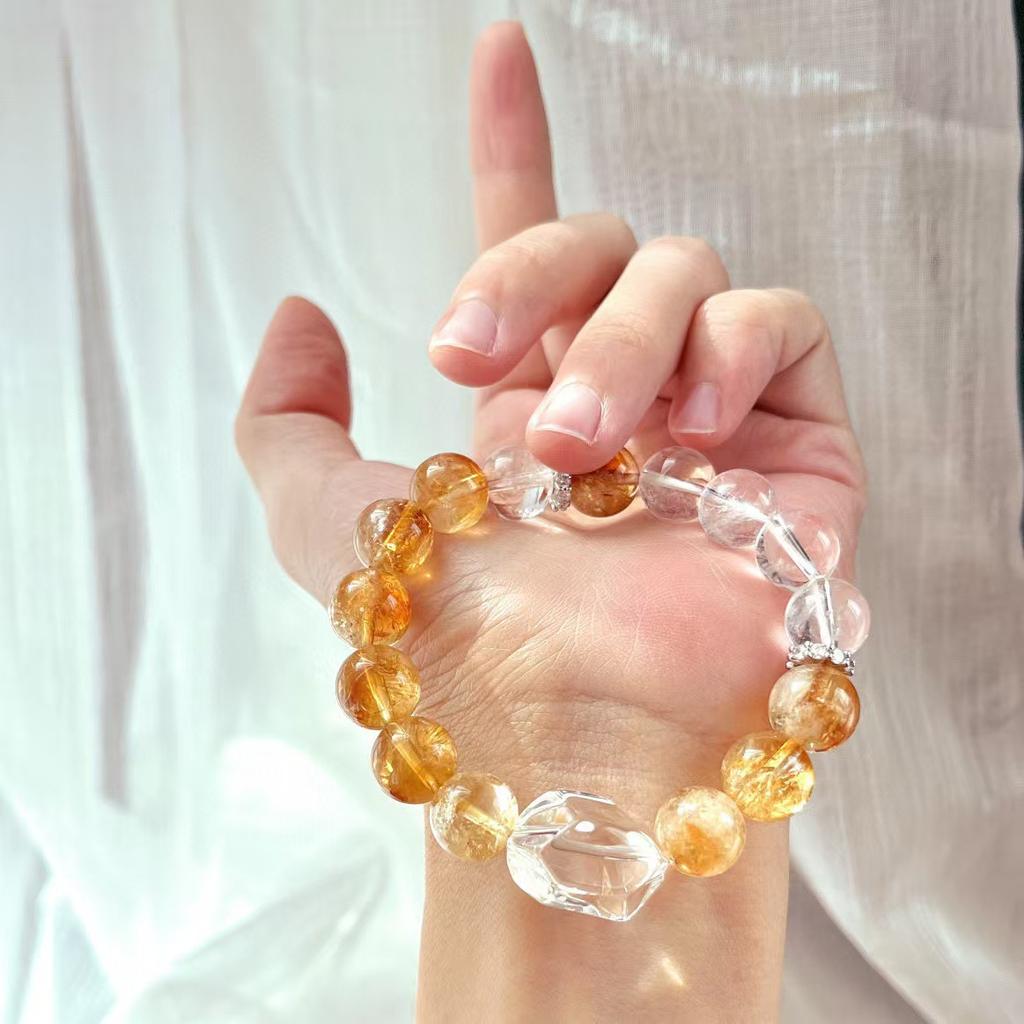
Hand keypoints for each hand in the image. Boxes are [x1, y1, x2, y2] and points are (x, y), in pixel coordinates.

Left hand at [235, 22, 863, 1022]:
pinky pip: (783, 324)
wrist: (572, 746)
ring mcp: (715, 421)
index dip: (516, 145)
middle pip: (601, 244)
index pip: (533, 251)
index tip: (500, 52)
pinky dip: (732, 345)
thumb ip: (288, 419)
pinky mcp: (797, 446)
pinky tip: (694, 426)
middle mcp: (623, 402)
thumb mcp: (331, 527)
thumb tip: (301, 311)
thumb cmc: (458, 654)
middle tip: (473, 359)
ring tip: (586, 447)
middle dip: (532, 270)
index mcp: (525, 405)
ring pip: (689, 274)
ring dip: (623, 343)